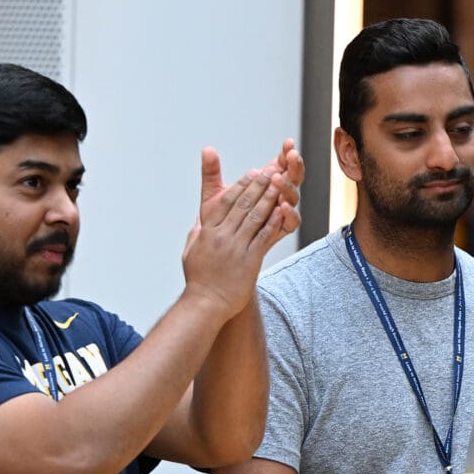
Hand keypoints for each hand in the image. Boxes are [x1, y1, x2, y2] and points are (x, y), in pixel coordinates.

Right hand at [181, 149, 297, 316]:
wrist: (205, 304)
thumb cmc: (199, 280)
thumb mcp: (192, 250)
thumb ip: (198, 233)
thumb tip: (201, 223)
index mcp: (208, 231)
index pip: (225, 201)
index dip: (240, 185)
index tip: (252, 172)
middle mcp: (222, 236)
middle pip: (242, 204)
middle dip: (258, 185)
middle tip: (270, 170)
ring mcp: (235, 247)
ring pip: (254, 216)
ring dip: (268, 197)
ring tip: (279, 183)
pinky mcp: (249, 260)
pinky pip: (263, 237)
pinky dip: (273, 222)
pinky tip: (282, 210)